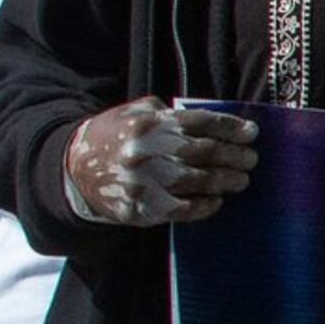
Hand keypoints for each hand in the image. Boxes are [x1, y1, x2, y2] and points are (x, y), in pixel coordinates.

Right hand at [61, 98, 257, 226]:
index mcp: (147, 124)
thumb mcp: (135, 113)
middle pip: (203, 152)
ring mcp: (142, 182)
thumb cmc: (114, 137)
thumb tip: (214, 122)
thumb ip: (170, 114)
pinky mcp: (139, 209)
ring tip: (241, 179)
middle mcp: (145, 151)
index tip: (252, 132)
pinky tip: (217, 201)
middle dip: (234, 155)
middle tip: (251, 159)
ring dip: (225, 181)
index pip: (200, 122)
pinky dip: (204, 206)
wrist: (72, 170)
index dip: (231, 127)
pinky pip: (182, 209)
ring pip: (196, 181)